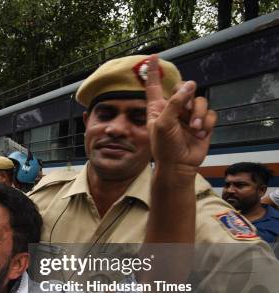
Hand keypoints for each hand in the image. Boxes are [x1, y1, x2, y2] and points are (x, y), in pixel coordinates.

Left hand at [146, 55, 216, 170]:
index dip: (151, 71)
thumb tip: (190, 84)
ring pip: (199, 100)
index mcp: (157, 108)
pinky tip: (200, 134)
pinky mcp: (202, 123)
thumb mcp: (164, 123)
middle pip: (183, 88)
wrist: (179, 165)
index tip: (151, 57)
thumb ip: (175, 102)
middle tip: (184, 112)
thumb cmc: (165, 147)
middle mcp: (173, 108)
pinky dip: (206, 123)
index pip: (153, 85)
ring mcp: (188, 115)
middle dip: (186, 98)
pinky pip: (210, 114)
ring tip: (193, 128)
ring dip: (198, 114)